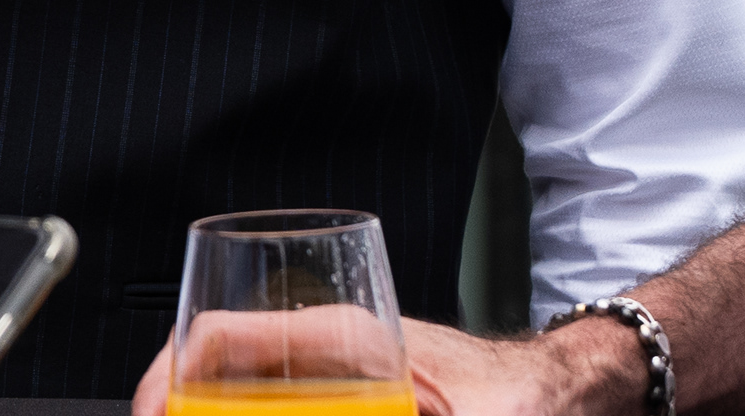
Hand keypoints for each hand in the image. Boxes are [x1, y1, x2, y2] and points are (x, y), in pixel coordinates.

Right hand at [130, 314, 642, 415]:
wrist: (579, 398)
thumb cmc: (530, 401)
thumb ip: (404, 411)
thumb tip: (391, 412)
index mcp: (339, 336)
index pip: (217, 339)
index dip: (166, 382)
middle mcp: (326, 355)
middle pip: (214, 380)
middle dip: (178, 412)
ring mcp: (334, 387)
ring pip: (241, 402)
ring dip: (213, 415)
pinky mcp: (347, 413)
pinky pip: (278, 414)